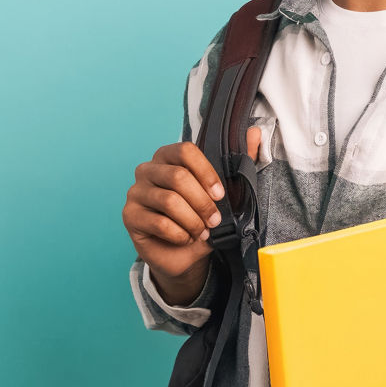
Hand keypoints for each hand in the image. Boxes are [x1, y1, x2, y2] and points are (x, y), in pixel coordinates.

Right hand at [122, 128, 260, 304]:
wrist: (184, 254)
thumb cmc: (201, 218)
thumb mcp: (224, 192)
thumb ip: (240, 161)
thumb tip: (255, 132)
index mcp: (169, 156)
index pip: (186, 150)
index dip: (206, 173)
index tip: (220, 194)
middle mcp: (148, 169)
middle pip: (178, 177)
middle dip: (202, 203)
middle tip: (214, 220)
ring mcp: (135, 191)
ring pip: (169, 201)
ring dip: (192, 221)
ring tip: (201, 231)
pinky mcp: (129, 215)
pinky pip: (159, 223)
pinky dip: (180, 234)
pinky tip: (185, 238)